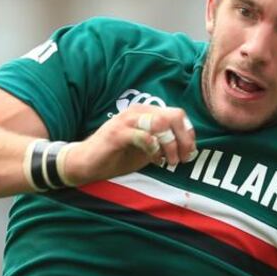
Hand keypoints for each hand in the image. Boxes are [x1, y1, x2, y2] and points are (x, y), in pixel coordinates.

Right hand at [63, 104, 196, 185]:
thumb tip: (189, 148)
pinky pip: (144, 136)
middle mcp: (138, 112)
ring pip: (161, 123)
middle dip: (183, 140)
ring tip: (167, 161)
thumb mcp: (148, 149)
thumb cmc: (119, 155)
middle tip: (180, 159)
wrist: (87, 163)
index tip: (188, 154)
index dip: (188, 135)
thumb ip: (165, 144)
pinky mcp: (117, 133)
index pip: (179, 115)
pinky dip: (154, 149)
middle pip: (174, 116)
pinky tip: (153, 160)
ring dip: (170, 145)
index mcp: (147, 113)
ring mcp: (127, 120)